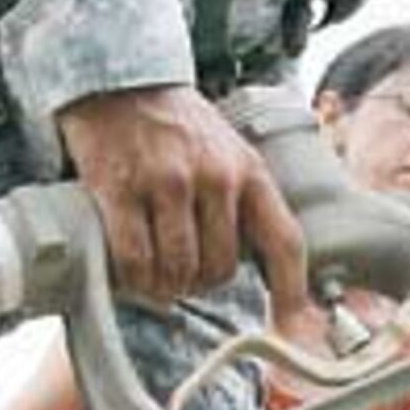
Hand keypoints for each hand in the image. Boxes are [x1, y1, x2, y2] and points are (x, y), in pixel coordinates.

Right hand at [58, 85, 309, 313]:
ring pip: (178, 269)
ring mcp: (168, 183)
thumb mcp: (229, 153)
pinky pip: (135, 258)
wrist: (118, 81)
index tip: (290, 329)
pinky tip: (132, 273)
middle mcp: (216, 178)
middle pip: (220, 269)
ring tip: (156, 276)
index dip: (290, 292)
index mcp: (251, 172)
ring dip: (166, 286)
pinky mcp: (120, 189)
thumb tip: (260, 269)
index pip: (284, 242)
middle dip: (200, 283)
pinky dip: (134, 277)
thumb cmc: (178, 128)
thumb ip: (246, 203)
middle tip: (183, 275)